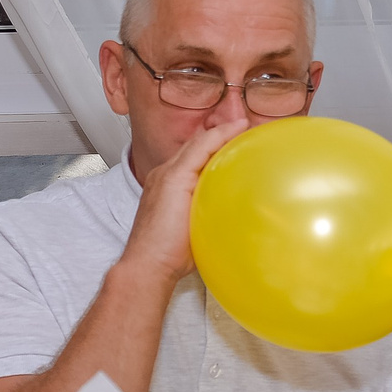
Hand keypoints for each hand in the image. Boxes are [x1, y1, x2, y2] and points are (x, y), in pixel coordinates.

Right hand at [118, 115, 249, 285]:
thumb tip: (234, 221)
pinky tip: (237, 130)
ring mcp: (167, 174)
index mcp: (166, 185)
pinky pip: (200, 148)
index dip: (212, 147)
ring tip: (244, 126)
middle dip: (218, 135)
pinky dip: (219, 136)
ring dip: (221, 132)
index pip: (191, 158)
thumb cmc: (168, 257)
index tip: (235, 143)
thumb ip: (207, 216)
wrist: (147, 265)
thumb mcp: (192, 230)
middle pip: (194, 146)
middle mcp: (164, 175)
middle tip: (244, 129)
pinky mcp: (174, 177)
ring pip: (197, 143)